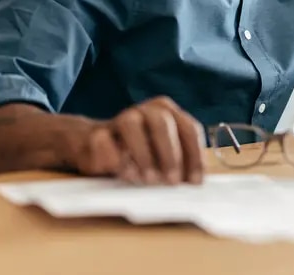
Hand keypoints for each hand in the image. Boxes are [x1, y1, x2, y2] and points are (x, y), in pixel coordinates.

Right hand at [73, 96, 205, 185]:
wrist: (99, 148)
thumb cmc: (141, 154)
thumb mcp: (165, 158)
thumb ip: (180, 165)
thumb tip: (193, 184)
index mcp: (168, 112)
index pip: (188, 128)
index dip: (194, 156)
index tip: (195, 182)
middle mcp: (146, 110)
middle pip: (162, 123)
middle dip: (169, 154)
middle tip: (172, 181)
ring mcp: (121, 118)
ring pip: (131, 125)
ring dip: (142, 154)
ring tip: (148, 179)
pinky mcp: (97, 133)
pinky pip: (103, 140)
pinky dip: (114, 157)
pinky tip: (124, 173)